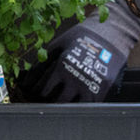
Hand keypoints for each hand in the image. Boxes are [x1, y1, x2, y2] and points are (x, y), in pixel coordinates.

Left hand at [14, 0, 139, 102]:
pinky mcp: (103, 89)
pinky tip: (74, 103)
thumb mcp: (58, 45)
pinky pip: (89, 106)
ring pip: (72, 107)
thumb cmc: (81, 37)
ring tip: (57, 104)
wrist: (110, 33)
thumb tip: (28, 77)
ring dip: (63, 107)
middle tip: (43, 102)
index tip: (33, 94)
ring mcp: (90, 85)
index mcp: (61, 66)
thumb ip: (44, 62)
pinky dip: (80, 107)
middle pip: (56, 101)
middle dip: (47, 103)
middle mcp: (75, 78)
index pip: (43, 90)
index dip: (35, 94)